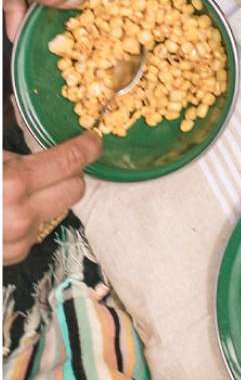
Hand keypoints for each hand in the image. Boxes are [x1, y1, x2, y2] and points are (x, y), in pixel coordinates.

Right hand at [3, 133, 102, 264]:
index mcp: (12, 184)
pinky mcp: (13, 255)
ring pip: (59, 209)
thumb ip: (10, 153)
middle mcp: (21, 216)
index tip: (92, 140)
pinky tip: (8, 209)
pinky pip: (38, 228)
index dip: (87, 146)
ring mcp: (18, 239)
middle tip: (57, 162)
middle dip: (70, 173)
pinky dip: (31, 215)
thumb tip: (26, 124)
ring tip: (21, 187)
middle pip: (76, 187)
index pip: (72, 159)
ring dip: (49, 196)